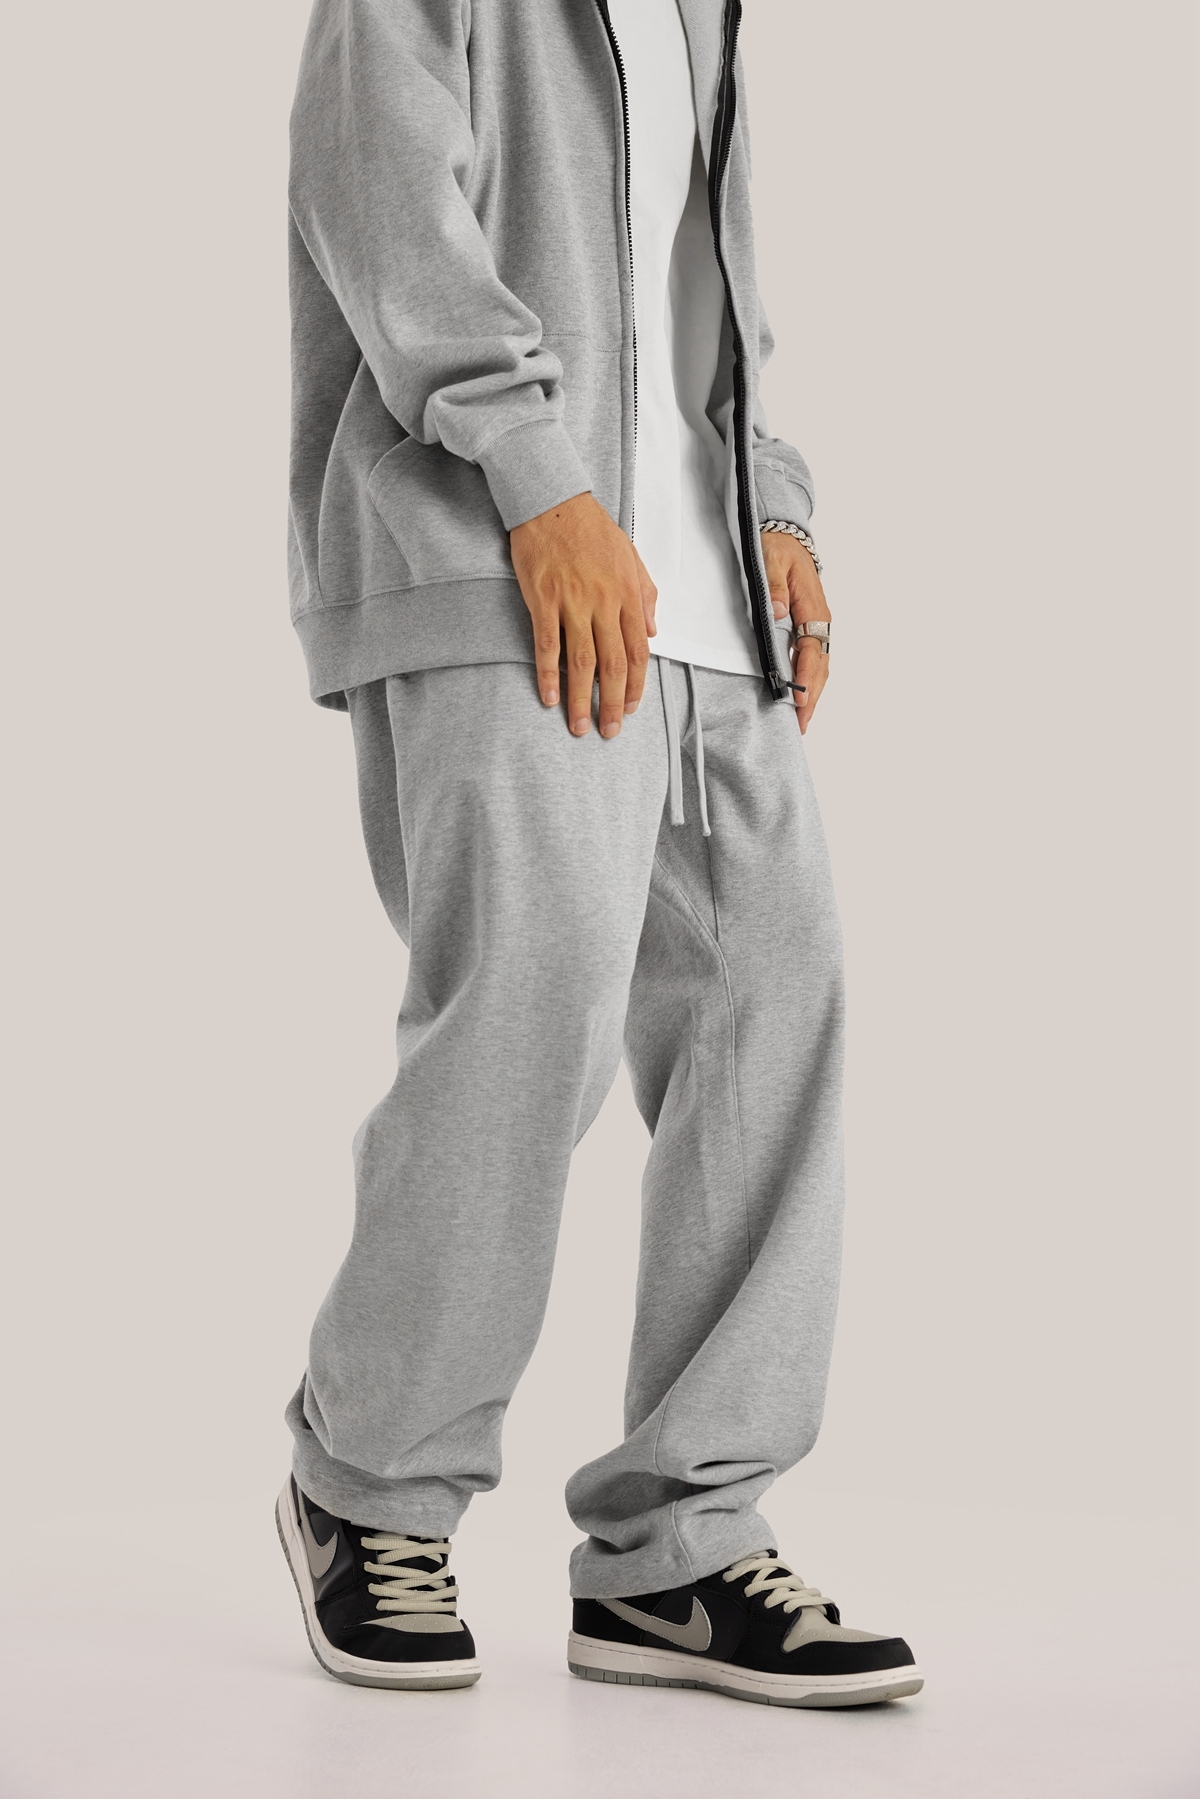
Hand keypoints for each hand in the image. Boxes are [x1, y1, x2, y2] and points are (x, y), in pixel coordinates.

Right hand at [510, 493, 656, 737]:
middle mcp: (604, 603)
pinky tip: (548, 697)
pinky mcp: (543, 600)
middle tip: (609, 731)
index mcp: (628, 594)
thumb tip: (653, 631)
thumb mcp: (630, 556)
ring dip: (580, 699)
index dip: (636, 686)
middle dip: (613, 704)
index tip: (631, 709)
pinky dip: (548, 675)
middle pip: (613, 665)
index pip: (637, 651)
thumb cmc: (591, 528)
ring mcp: (573, 602)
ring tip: (579, 726)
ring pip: (582, 662)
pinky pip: (547, 645)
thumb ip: (645, 594)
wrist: (554, 500)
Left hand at [761, 531, 830, 734]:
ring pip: (819, 666)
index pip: (812, 649)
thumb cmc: (776, 549)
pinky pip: (812, 660)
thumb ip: (773, 587)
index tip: (799, 699)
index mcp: (812, 607)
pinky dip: (809, 681)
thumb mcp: (770, 561)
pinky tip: (800, 698)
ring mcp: (815, 627)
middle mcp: (819, 621)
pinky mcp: (808, 630)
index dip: (806, 676)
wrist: (784, 537)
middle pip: (821, 666)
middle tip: (801, 724)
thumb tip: (778, 611)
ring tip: (802, 721)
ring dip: (813, 694)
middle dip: (813, 696)